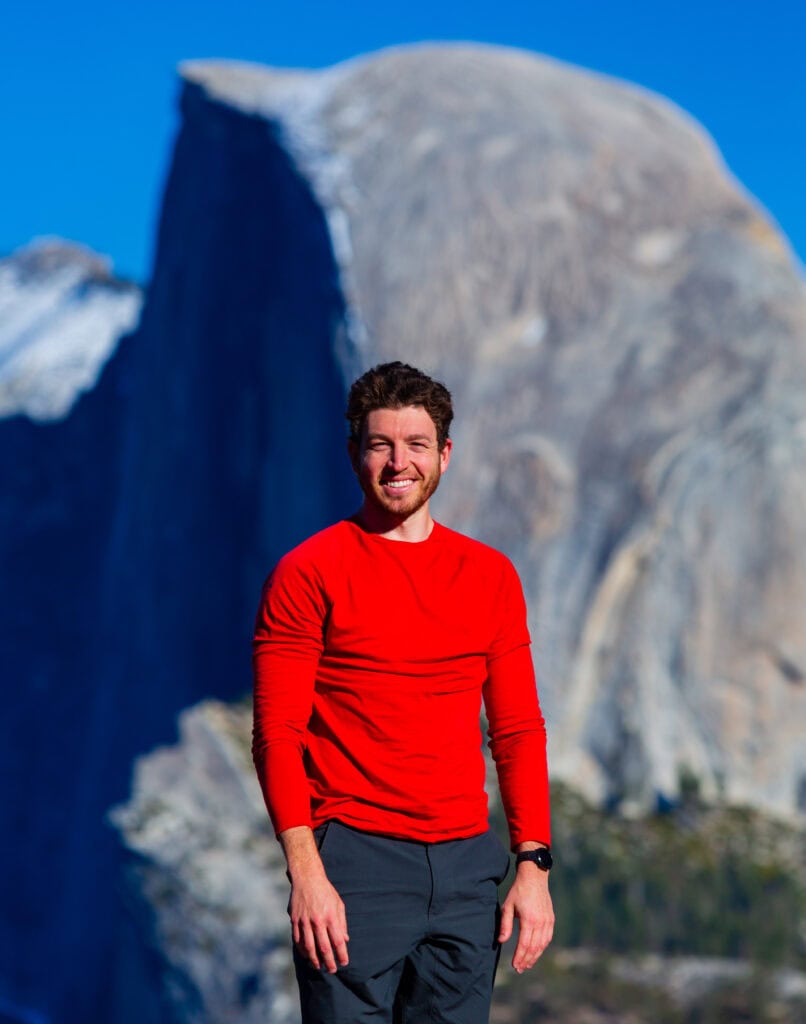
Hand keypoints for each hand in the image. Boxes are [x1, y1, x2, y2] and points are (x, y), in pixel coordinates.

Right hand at [280, 825, 349, 972]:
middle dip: (329, 962)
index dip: (342, 955)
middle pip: (324, 948)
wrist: (307, 877)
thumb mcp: (338, 904)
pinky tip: (307, 955)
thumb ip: (342, 923)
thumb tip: (345, 940)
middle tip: (332, 970)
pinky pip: (298, 940)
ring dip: (315, 959)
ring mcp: (305, 921)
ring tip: (319, 966)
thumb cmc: (326, 891)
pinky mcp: (295, 920)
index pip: (338, 941)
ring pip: (309, 947)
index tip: (344, 963)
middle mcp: (318, 920)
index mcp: (331, 916)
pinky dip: (302, 950)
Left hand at [498, 864, 553, 971]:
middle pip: (534, 948)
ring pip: (542, 945)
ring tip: (527, 964)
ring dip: (535, 956)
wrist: (534, 877)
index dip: (519, 957)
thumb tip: (501, 941)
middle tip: (519, 969)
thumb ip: (505, 924)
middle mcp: (540, 922)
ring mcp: (548, 921)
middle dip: (527, 960)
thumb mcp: (508, 906)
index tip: (514, 965)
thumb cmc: (518, 891)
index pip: (524, 944)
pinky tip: (536, 952)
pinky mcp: (551, 919)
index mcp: (529, 919)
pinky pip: (548, 938)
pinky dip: (542, 948)